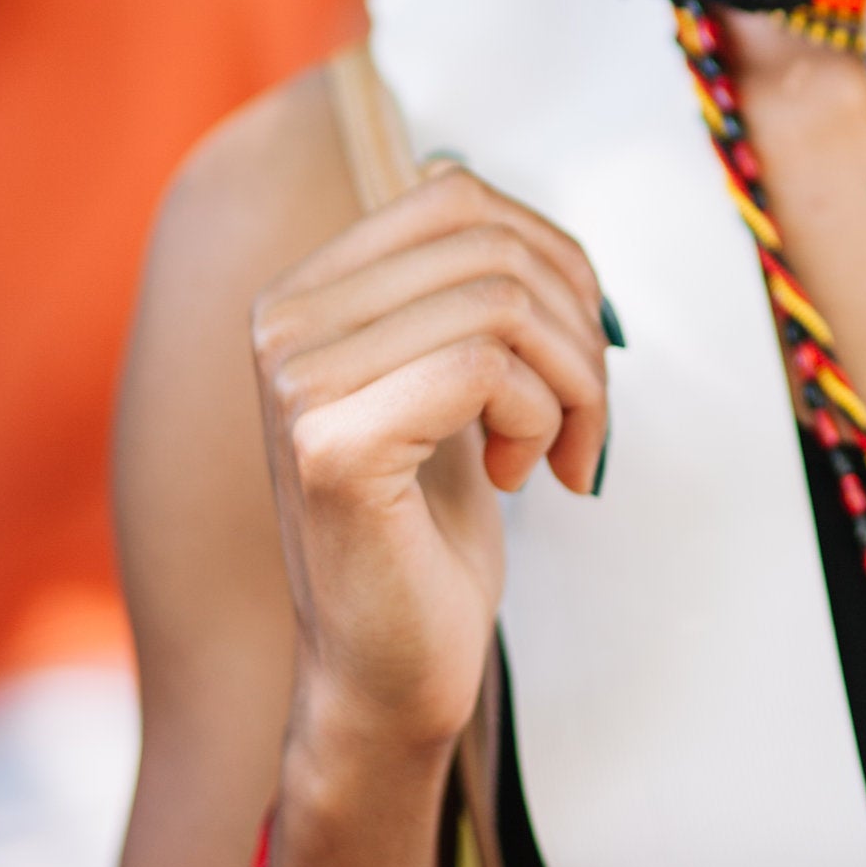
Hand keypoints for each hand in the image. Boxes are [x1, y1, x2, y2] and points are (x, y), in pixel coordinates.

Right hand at [251, 167, 608, 762]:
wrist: (390, 674)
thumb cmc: (433, 531)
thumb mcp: (453, 382)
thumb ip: (470, 291)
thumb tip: (547, 235)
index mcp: (305, 292)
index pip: (456, 192)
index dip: (551, 255)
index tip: (578, 346)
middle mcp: (280, 321)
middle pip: (489, 241)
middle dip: (576, 325)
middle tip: (585, 416)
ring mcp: (295, 381)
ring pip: (500, 301)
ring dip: (572, 381)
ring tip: (557, 452)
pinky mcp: (331, 444)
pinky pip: (484, 368)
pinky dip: (542, 420)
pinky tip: (519, 480)